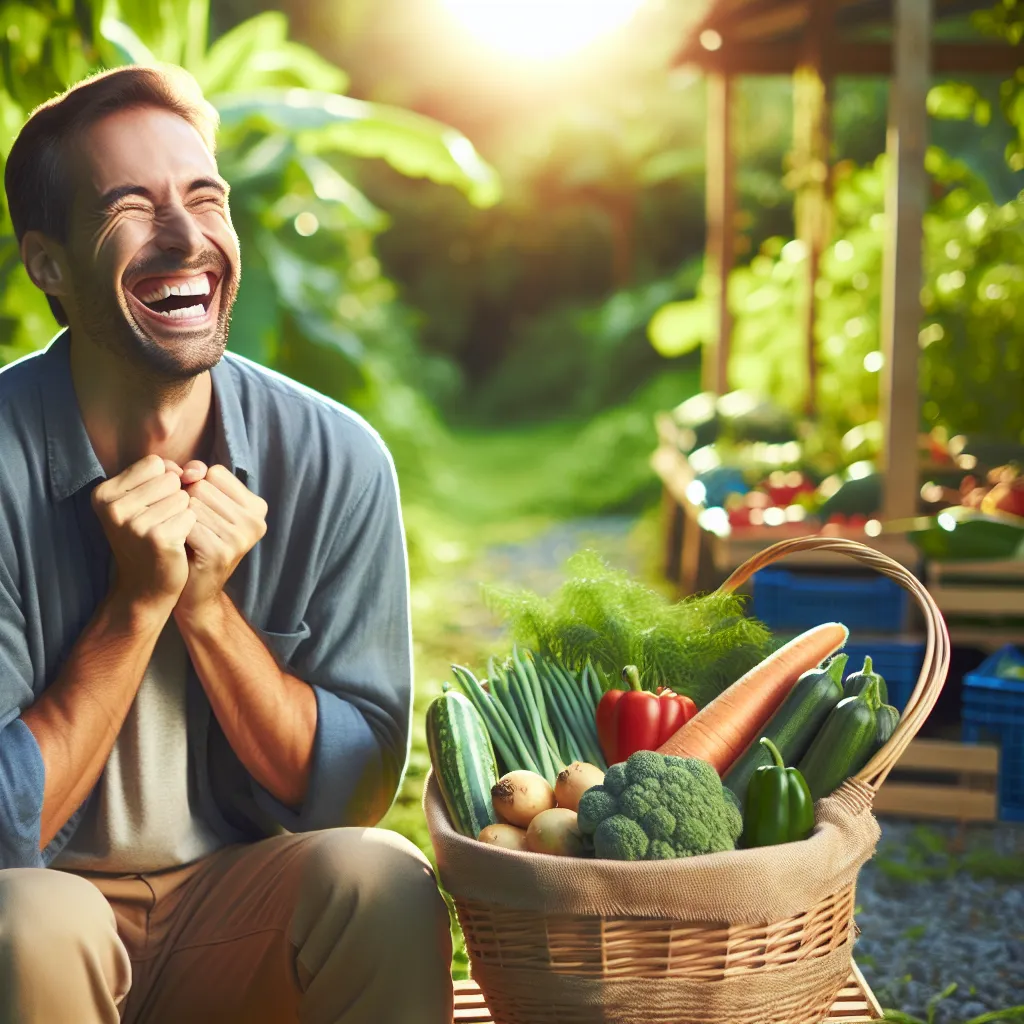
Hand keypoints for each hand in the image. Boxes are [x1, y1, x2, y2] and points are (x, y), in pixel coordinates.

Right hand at [92, 454, 197, 616]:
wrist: (145, 588)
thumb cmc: (150, 538)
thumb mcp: (148, 500)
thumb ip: (172, 473)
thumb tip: (197, 468)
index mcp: (104, 492)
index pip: (155, 463)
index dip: (166, 481)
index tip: (155, 506)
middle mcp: (113, 506)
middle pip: (171, 478)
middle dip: (175, 498)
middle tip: (160, 523)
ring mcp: (133, 523)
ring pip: (183, 496)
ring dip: (183, 514)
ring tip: (167, 533)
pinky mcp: (156, 538)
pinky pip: (190, 516)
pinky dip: (189, 528)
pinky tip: (175, 544)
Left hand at [174, 463, 267, 625]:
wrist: (195, 592)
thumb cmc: (196, 543)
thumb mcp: (205, 506)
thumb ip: (199, 478)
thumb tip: (191, 470)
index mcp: (257, 506)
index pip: (215, 472)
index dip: (197, 487)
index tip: (200, 511)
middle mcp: (256, 521)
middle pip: (202, 486)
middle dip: (188, 503)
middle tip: (193, 529)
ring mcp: (241, 537)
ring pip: (192, 504)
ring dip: (181, 519)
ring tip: (189, 539)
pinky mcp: (222, 552)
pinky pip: (187, 525)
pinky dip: (178, 533)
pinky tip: (184, 548)